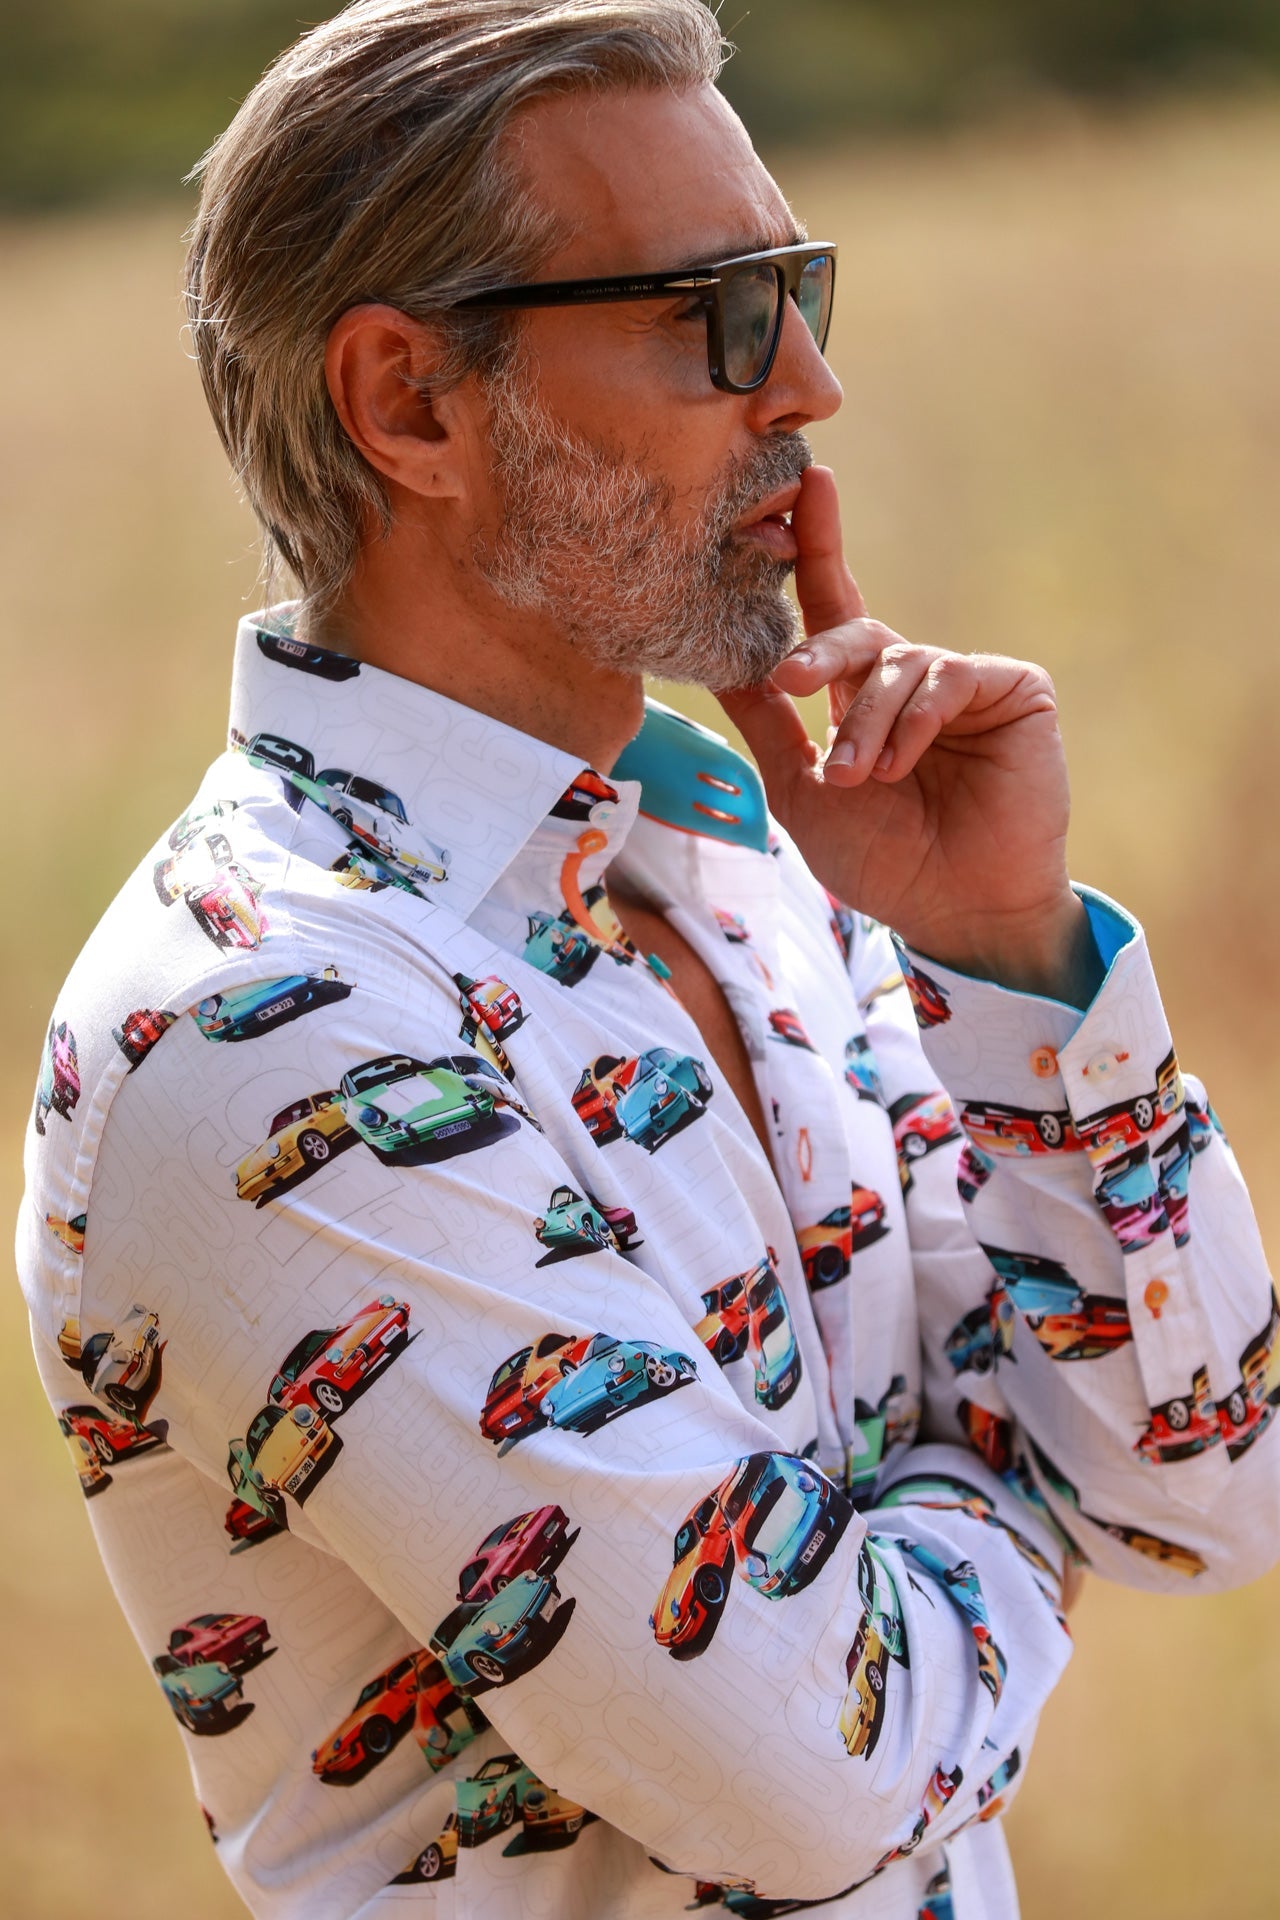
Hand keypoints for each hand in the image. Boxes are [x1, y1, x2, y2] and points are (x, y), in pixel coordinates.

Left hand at [717, 467, 1099, 1002]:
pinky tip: (904, 762)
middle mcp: (910, 679)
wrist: (956, 911)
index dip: (817, 548)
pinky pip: (950, 673)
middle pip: (855, 627)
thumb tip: (719, 662)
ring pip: (896, 662)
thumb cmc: (882, 863)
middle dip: (817, 653)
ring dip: (867, 722)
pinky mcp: (1014, 689)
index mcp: (859, 696)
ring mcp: (964, 682)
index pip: (831, 609)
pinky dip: (915, 718)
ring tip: (862, 777)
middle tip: (790, 684)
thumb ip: (768, 724)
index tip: (804, 485)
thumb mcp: (802, 792)